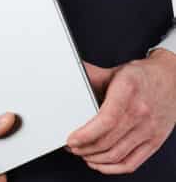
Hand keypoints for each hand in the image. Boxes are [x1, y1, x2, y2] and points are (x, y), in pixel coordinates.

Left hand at [66, 49, 175, 174]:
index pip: (105, 121)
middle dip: (85, 147)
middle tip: (72, 146)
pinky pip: (132, 162)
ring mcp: (149, 129)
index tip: (72, 139)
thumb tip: (74, 72)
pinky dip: (113, 168)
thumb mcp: (116, 71)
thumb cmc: (143, 76)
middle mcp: (140, 112)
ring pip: (117, 154)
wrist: (171, 79)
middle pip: (108, 140)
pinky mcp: (155, 141)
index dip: (86, 134)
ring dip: (96, 158)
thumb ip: (93, 75)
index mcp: (128, 91)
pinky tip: (101, 163)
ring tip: (83, 153)